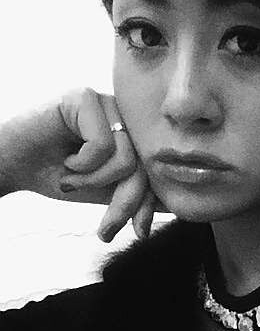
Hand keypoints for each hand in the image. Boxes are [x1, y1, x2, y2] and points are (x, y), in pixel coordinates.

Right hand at [0, 88, 161, 242]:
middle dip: (122, 203)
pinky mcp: (85, 98)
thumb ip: (133, 193)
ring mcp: (107, 104)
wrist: (11, 166)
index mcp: (132, 135)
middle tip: (104, 229)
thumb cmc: (58, 177)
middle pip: (143, 166)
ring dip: (92, 181)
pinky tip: (65, 158)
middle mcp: (124, 116)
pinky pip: (101, 145)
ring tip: (72, 177)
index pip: (154, 170)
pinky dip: (80, 164)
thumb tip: (172, 206)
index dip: (148, 203)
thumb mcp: (105, 191)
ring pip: (125, 159)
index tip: (140, 232)